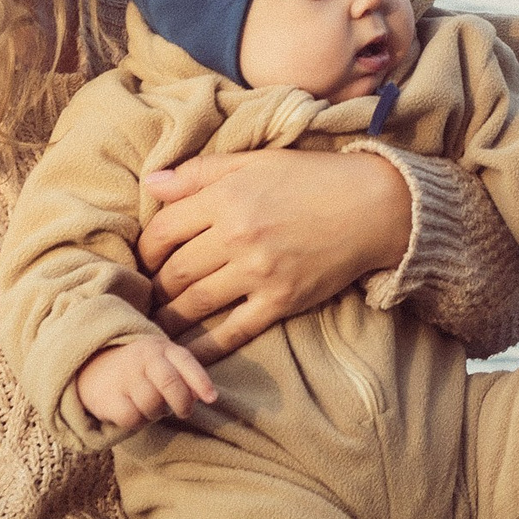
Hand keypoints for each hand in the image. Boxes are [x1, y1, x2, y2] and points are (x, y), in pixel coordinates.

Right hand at [74, 336, 217, 430]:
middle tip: (184, 412)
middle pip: (170, 384)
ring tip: (152, 407)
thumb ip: (185, 376)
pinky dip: (139, 422)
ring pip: (152, 404)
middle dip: (182, 403)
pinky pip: (133, 418)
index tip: (211, 399)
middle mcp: (143, 358)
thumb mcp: (163, 362)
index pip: (185, 361)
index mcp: (161, 348)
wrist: (93, 365)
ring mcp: (124, 376)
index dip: (201, 381)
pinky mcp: (108, 397)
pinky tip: (135, 414)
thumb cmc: (140, 368)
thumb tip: (206, 396)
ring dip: (158, 413)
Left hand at [137, 147, 412, 357]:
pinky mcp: (281, 301)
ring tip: (154, 327)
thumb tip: (150, 183)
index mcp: (227, 197)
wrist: (374, 206)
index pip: (164, 230)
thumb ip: (200, 172)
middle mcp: (238, 235)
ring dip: (168, 320)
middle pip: (174, 272)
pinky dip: (203, 348)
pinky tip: (185, 357)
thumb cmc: (312, 177)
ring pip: (195, 304)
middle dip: (152, 288)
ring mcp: (259, 272)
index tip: (145, 259)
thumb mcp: (256, 161)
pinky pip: (232, 331)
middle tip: (144, 297)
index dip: (146, 249)